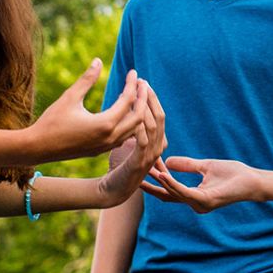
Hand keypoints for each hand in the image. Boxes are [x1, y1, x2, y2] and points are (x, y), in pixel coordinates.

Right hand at [29, 62, 145, 162]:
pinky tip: (122, 112)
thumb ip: (87, 79)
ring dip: (136, 112)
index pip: (127, 101)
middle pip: (137, 117)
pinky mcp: (100, 150)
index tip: (134, 71)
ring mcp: (106, 147)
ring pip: (132, 130)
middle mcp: (109, 138)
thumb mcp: (70, 97)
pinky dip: (128, 123)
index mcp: (105, 124)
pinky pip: (123, 137)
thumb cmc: (52, 121)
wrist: (38, 148)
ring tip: (135, 95)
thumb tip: (98, 60)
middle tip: (142, 83)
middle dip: (142, 99)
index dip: (132, 84)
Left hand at [97, 86, 165, 207]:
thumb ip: (134, 129)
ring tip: (137, 92)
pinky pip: (142, 141)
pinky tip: (132, 114)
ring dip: (145, 107)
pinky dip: (139, 126)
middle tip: (142, 81)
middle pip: (160, 118)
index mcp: (155, 143)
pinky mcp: (139, 163)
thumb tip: (132, 111)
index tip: (143, 82)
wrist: (112, 191)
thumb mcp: (129, 143)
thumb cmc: (119, 166)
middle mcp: (156, 149)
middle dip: (151, 98)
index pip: (160, 115)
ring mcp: (150, 157)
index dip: (153, 98)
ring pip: (153, 127)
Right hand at [140, 155, 259, 212]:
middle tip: (132, 174)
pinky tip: (162, 175)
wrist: (251, 180)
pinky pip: (184, 193)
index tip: (144, 163)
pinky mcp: (205, 201)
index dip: (156, 177)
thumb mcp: (205, 166)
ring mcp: (199, 204)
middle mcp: (194, 203)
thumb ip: (187, 165)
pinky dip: (172, 184)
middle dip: (150, 184)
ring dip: (158, 181)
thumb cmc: (232, 174)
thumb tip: (168, 161)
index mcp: (193, 195)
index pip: (168, 189)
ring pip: (173, 193)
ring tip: (144, 169)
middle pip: (166, 195)